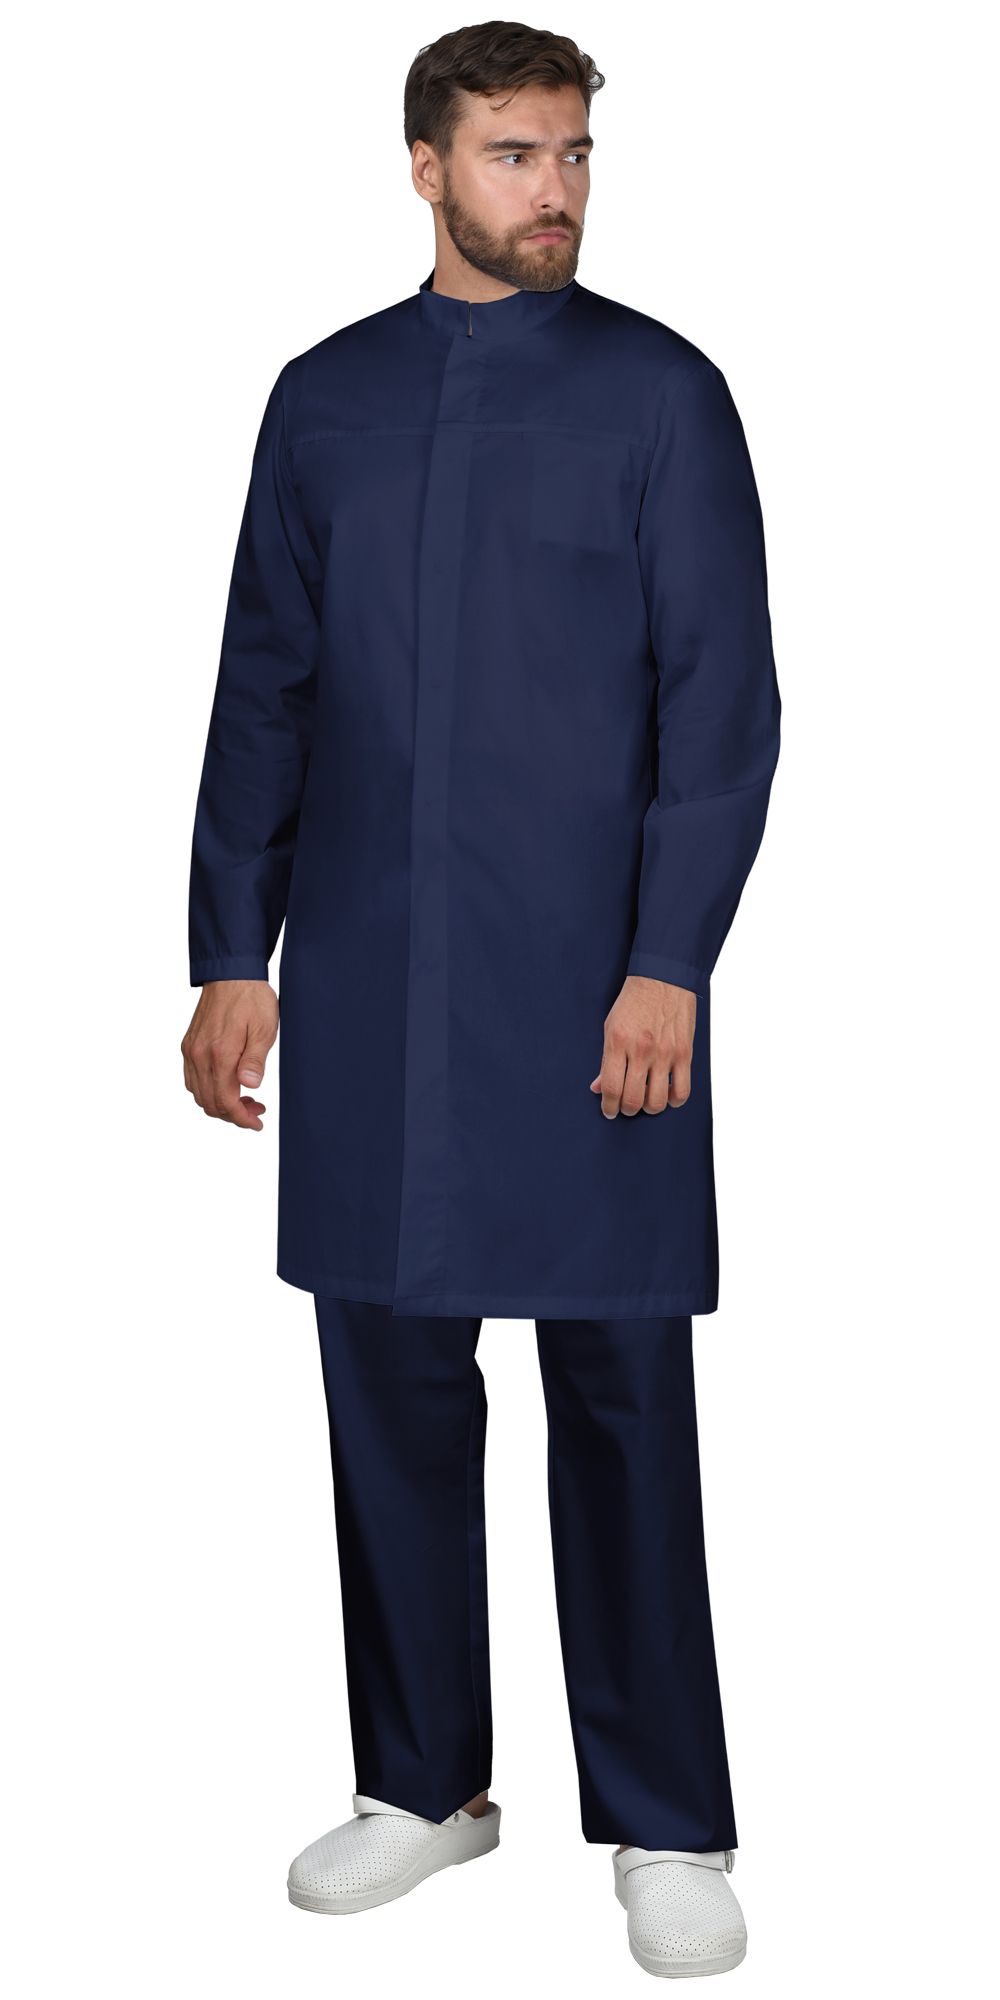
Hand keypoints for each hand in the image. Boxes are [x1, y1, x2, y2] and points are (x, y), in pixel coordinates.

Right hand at [181, 979, 278, 1129]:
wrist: (231, 974)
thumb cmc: (252, 998)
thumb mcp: (264, 1028)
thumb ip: (255, 1059)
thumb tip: (249, 1086)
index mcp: (220, 1053)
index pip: (225, 1101)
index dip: (242, 1118)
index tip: (257, 1122)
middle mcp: (200, 1054)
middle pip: (209, 1103)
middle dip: (232, 1115)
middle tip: (255, 1110)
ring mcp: (191, 1050)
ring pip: (198, 1094)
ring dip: (219, 1104)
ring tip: (244, 1099)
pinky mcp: (188, 1045)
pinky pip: (191, 1079)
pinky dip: (206, 1090)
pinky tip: (225, 1084)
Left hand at [590, 976, 696, 1117]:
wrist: (663, 978)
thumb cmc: (634, 1002)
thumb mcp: (611, 1027)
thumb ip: (605, 1060)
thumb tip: (597, 1088)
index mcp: (618, 1042)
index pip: (611, 1088)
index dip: (608, 1107)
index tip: (609, 1110)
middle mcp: (641, 1050)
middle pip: (633, 1100)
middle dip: (626, 1110)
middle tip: (626, 1106)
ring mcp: (665, 1053)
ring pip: (657, 1101)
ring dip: (649, 1108)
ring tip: (646, 1100)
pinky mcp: (685, 1053)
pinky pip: (682, 1090)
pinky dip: (673, 1100)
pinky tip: (667, 1095)